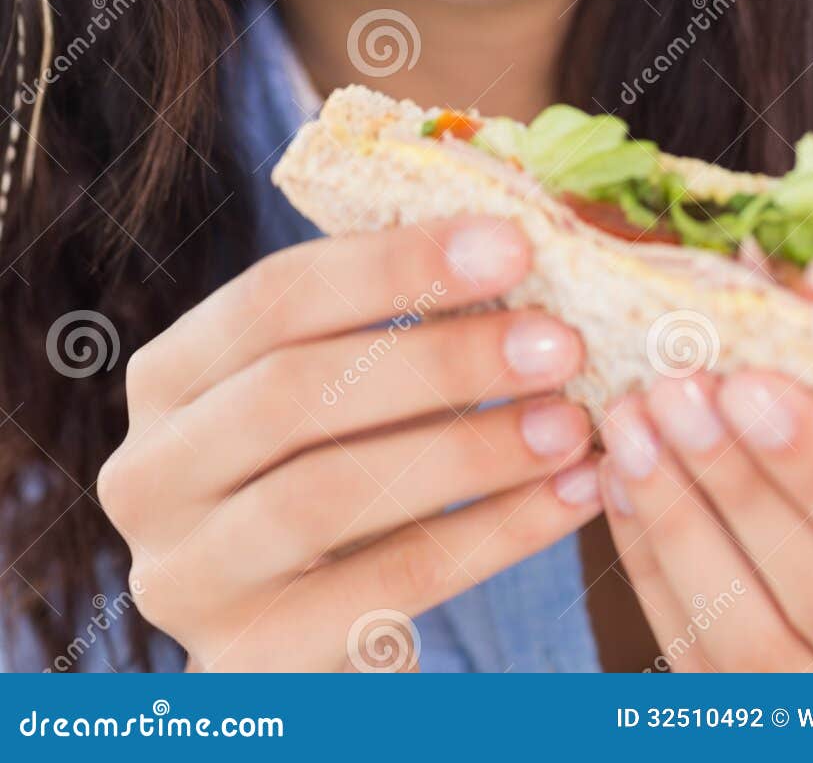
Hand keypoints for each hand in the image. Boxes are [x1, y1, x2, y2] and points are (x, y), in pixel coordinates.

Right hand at [97, 218, 600, 670]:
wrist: (293, 631)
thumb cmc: (329, 471)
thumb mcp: (332, 391)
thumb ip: (391, 324)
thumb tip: (513, 248)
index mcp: (166, 376)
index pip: (273, 297)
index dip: (395, 264)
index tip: (513, 245)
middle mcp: (151, 473)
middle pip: (292, 394)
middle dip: (439, 360)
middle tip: (557, 342)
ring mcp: (187, 576)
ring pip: (326, 496)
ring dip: (467, 451)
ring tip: (568, 422)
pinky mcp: (247, 660)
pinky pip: (385, 588)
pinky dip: (492, 536)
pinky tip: (570, 495)